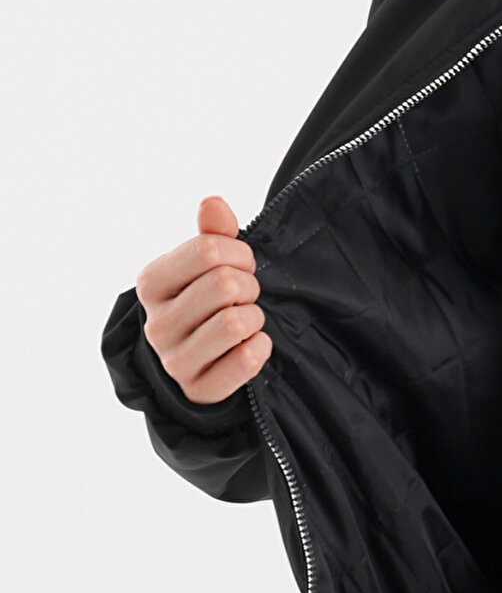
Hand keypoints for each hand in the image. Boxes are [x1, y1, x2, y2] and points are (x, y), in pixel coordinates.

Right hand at [135, 195, 270, 404]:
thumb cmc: (206, 302)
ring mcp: (175, 360)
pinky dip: (260, 348)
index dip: (239, 253)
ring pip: (235, 322)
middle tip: (245, 295)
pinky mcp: (199, 389)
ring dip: (255, 317)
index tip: (240, 265)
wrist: (201, 363)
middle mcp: (156, 323)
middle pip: (225, 284)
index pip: (209, 250)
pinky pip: (246, 360)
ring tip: (245, 320)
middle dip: (249, 284)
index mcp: (152, 283)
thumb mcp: (205, 265)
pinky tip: (251, 345)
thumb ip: (213, 233)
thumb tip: (213, 202)